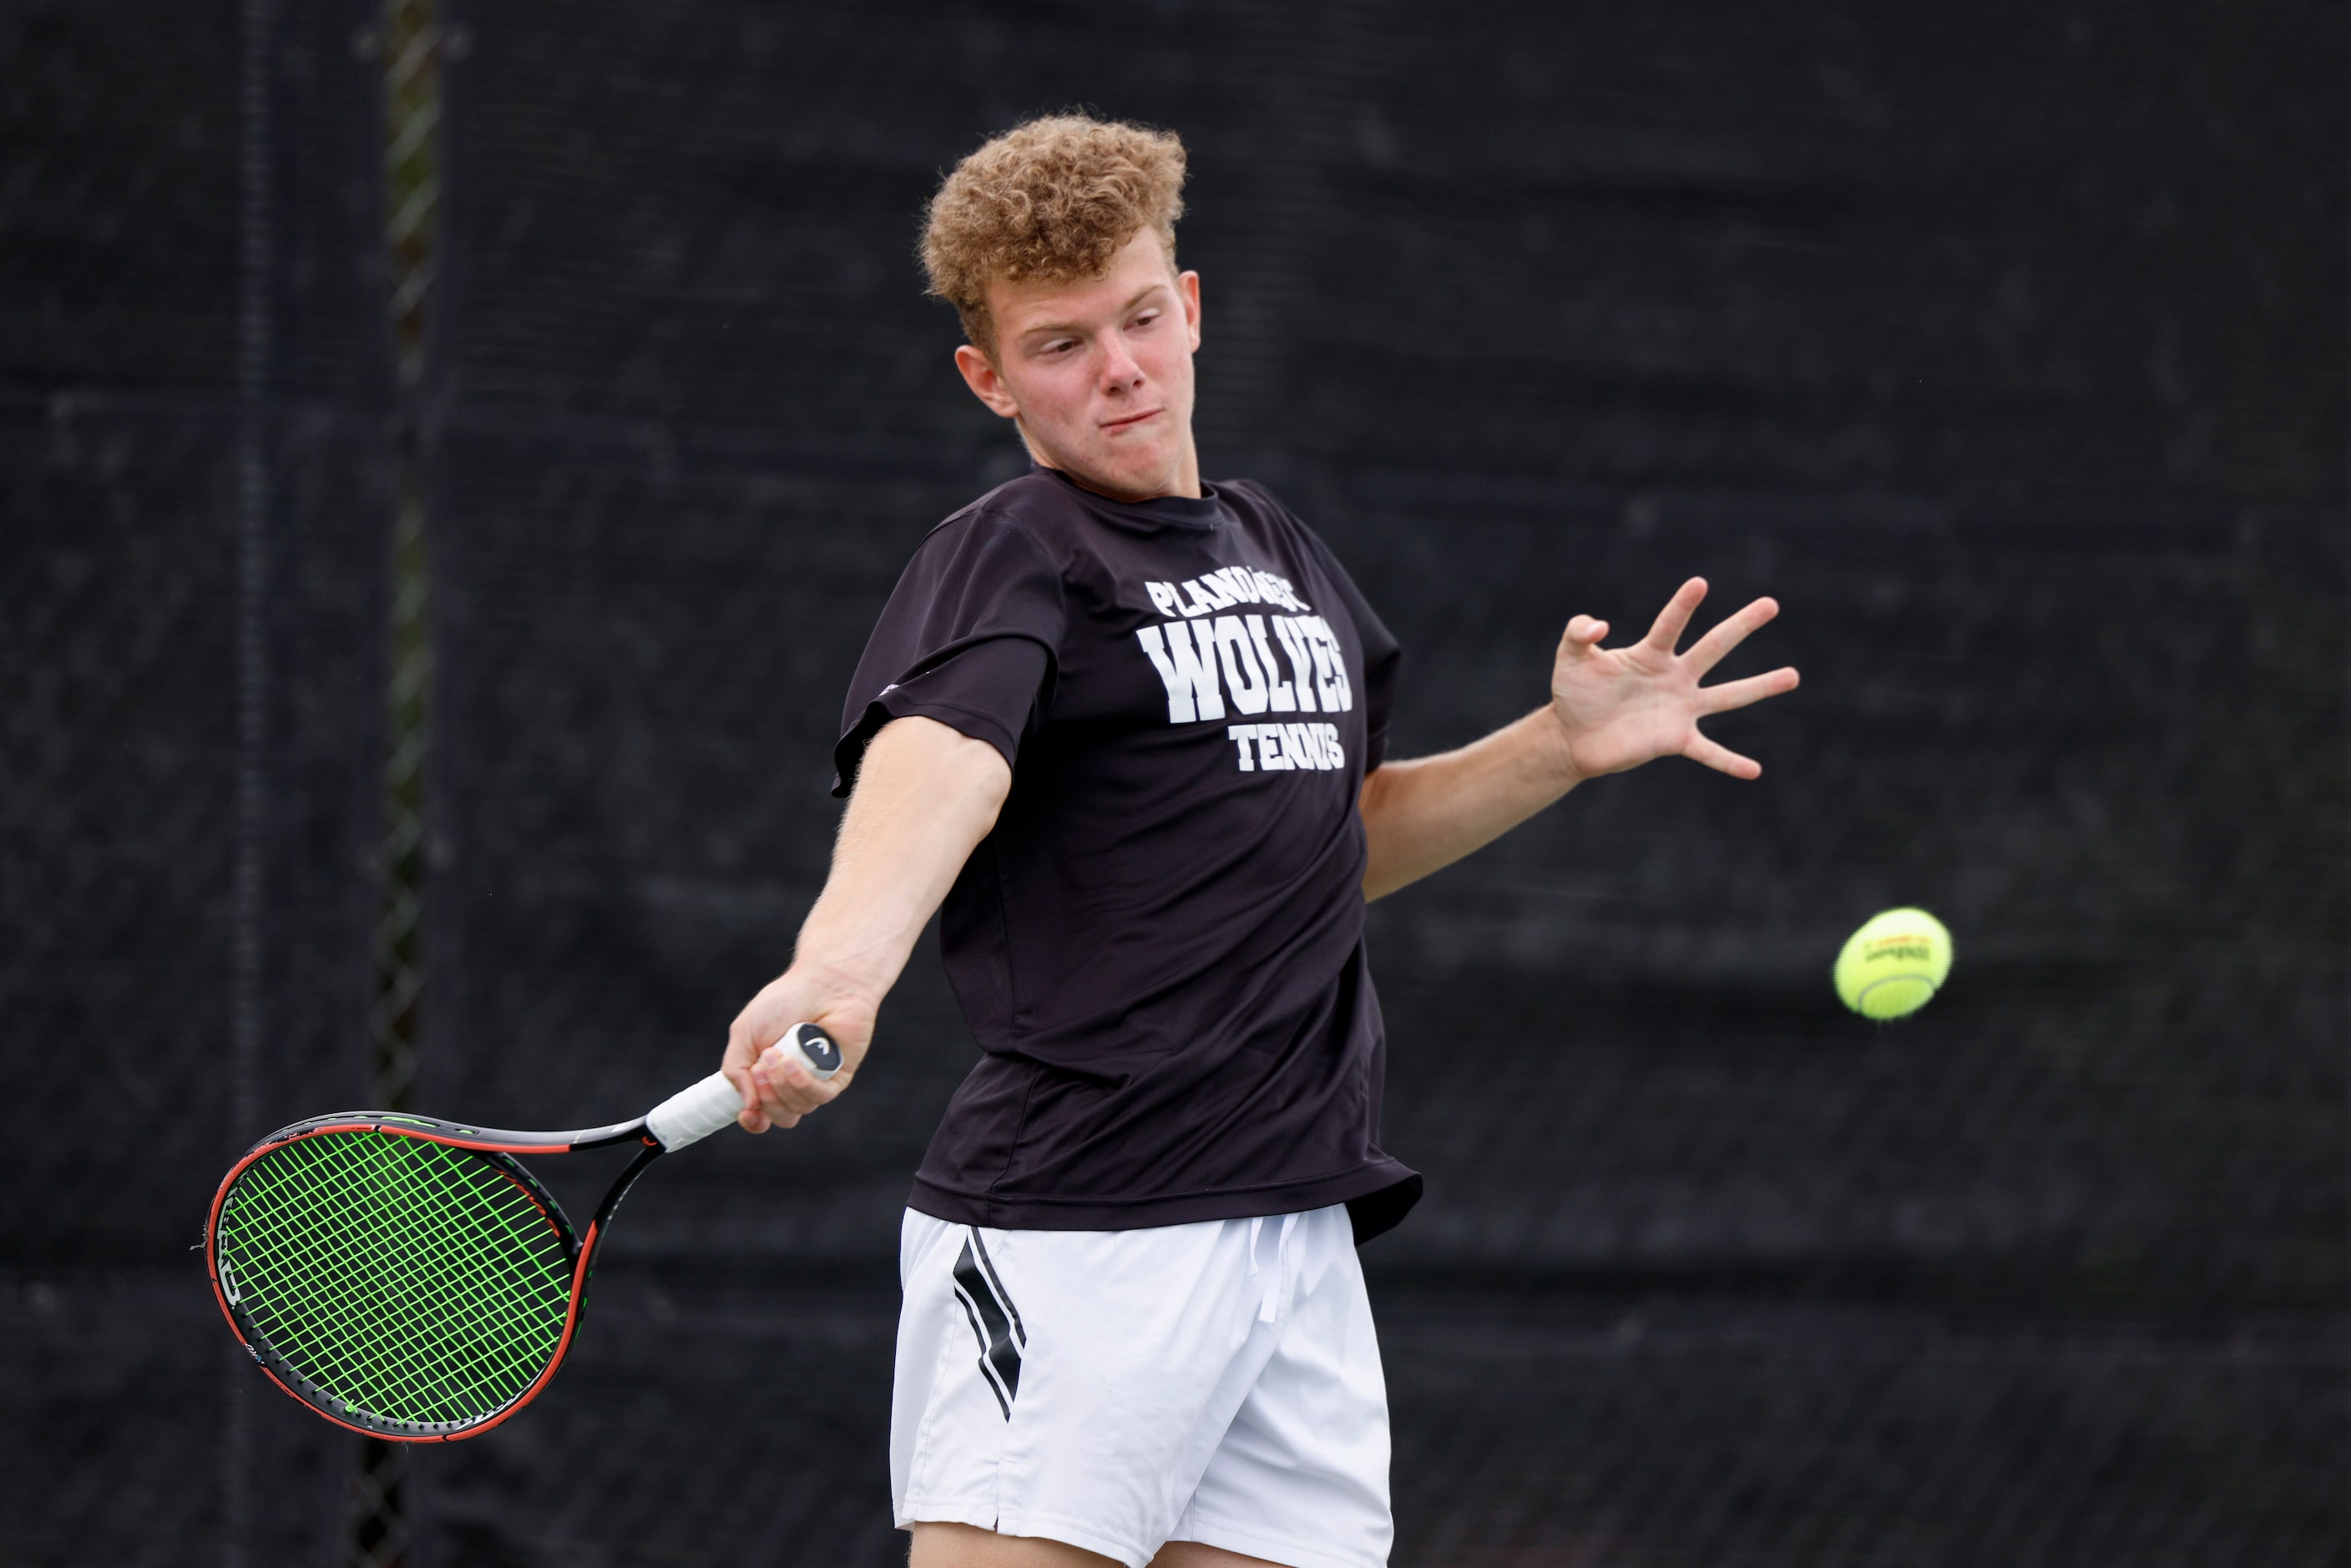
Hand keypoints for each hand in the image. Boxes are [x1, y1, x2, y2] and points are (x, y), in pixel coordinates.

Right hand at [720, 970, 876, 1132]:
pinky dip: (802, 1083)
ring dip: (781, 1085)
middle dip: (766, 1097)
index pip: (761, 1115)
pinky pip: (819, 1096)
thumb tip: (748, 1106)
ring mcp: (817, 1082)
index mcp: (768, 1078)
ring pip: (798, 1109)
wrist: (822, 983)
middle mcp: (793, 1084)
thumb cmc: (783, 1002)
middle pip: (780, 1116)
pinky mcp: (838, 1078)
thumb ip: (735, 1070)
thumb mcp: (744, 1034)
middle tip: (760, 1068)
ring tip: (776, 1053)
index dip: (752, 1121)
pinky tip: (793, 1062)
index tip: (746, 1113)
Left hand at [1548, 577, 1797, 781]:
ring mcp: (1680, 708)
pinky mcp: (1675, 740)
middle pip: (1714, 646)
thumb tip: (1600, 624)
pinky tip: (1755, 771)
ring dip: (1760, 687)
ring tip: (1793, 676)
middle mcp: (1674, 677)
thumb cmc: (1574, 693)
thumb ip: (1577, 633)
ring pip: (1728, 696)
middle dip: (1741, 625)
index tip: (1700, 583)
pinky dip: (1730, 762)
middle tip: (1771, 603)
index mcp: (1651, 654)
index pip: (1670, 624)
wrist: (1573, 737)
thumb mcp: (1569, 657)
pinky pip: (1709, 752)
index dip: (1682, 605)